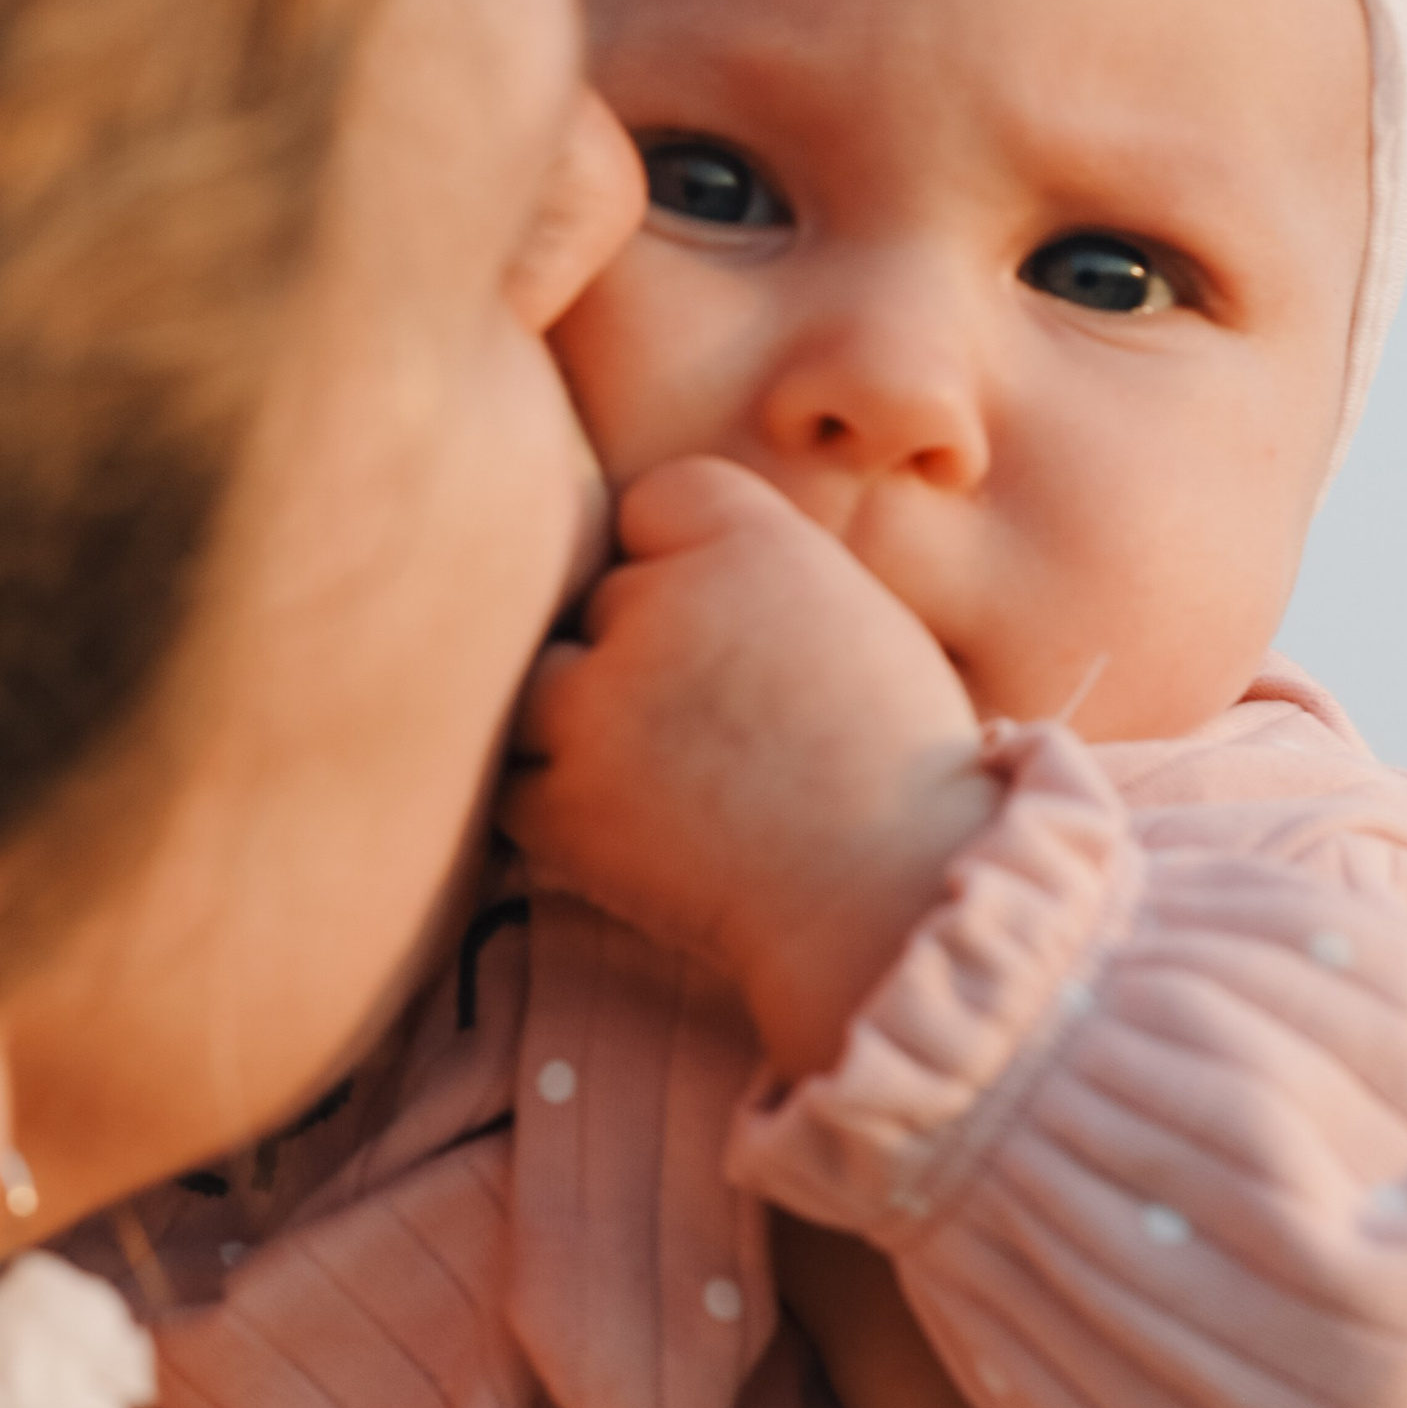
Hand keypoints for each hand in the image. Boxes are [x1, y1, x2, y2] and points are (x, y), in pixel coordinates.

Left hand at [502, 457, 996, 1075]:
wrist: (891, 902)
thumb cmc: (890, 769)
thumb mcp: (848, 615)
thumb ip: (745, 568)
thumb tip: (645, 563)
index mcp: (752, 543)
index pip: (653, 505)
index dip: (677, 562)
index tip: (725, 630)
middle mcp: (664, 605)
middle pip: (599, 599)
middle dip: (639, 654)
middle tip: (717, 730)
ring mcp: (598, 705)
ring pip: (540, 684)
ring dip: (582, 723)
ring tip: (673, 780)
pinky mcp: (561, 802)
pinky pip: (515, 780)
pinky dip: (558, 804)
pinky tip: (640, 829)